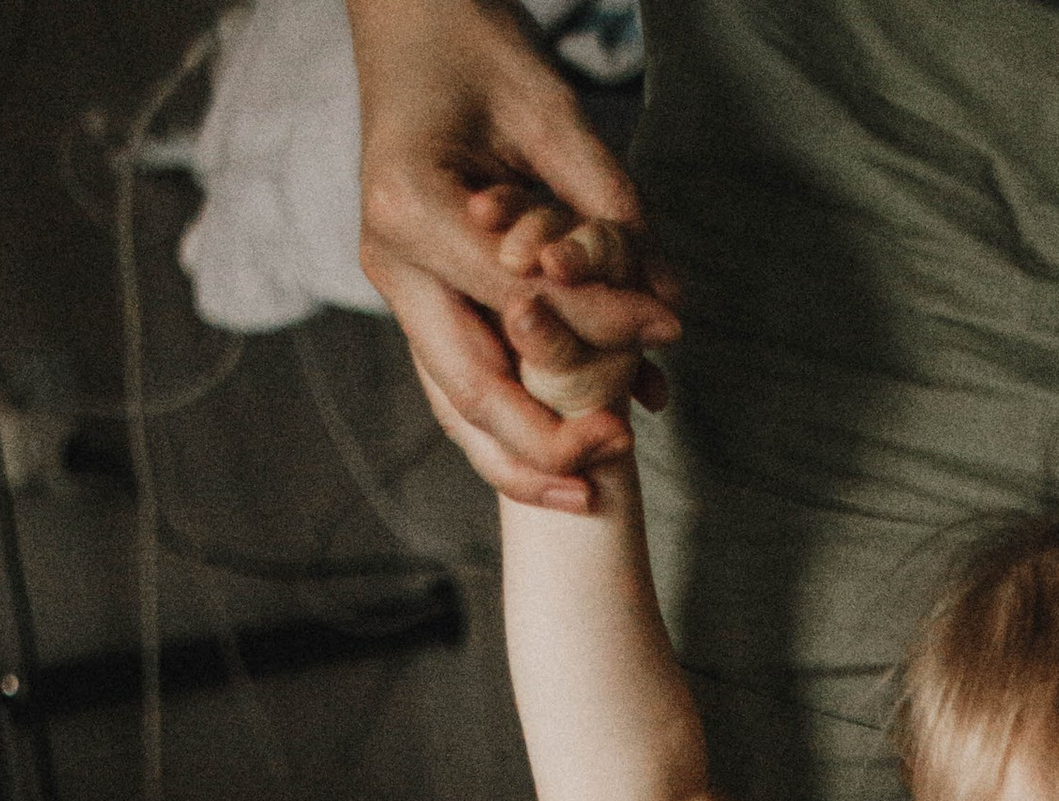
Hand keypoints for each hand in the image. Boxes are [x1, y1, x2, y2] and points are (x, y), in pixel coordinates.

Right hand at [346, 0, 681, 506]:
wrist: (410, 23)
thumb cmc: (474, 46)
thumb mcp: (549, 109)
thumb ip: (603, 206)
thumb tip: (663, 300)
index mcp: (411, 205)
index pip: (518, 297)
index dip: (598, 324)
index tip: (665, 333)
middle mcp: (392, 261)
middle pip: (468, 389)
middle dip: (544, 441)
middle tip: (615, 460)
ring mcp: (399, 287)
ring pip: (455, 408)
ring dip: (520, 462)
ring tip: (587, 495)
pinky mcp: (419, 299)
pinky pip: (461, 384)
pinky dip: (511, 429)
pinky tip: (560, 461)